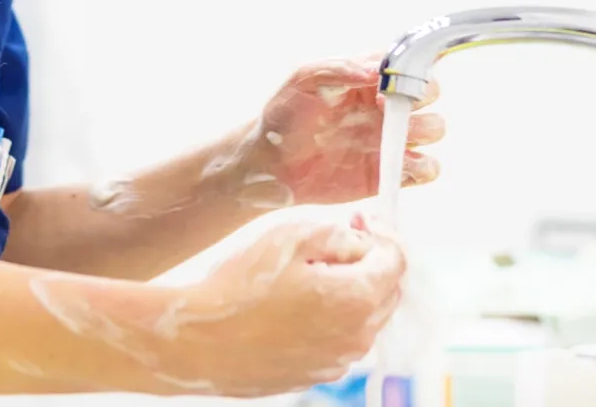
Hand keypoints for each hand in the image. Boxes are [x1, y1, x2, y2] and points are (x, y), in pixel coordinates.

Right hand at [168, 219, 404, 394]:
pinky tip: (293, 304)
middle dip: (368, 261)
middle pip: (386, 290)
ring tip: (307, 272)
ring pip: (363, 317)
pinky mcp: (316, 374)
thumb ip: (338, 234)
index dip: (381, 233)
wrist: (199, 341)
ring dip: (349, 290)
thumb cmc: (240, 287)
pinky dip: (330, 317)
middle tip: (336, 239)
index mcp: (358, 299)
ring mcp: (337, 361)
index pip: (396, 260)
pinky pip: (338, 338)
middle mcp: (358, 337)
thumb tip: (359, 241)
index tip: (359, 220)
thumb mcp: (291, 237)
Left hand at [249, 53, 444, 206]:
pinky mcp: (389, 172)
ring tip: (396, 135)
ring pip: (434, 128)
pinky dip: (423, 166)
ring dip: (426, 129)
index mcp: (367, 79)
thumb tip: (375, 70)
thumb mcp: (303, 79)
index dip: (409, 67)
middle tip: (388, 106)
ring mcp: (388, 139)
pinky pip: (426, 169)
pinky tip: (399, 163)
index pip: (407, 63)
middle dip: (422, 96)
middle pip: (429, 93)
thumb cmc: (284, 116)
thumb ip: (338, 68)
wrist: (270, 165)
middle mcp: (384, 107)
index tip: (389, 79)